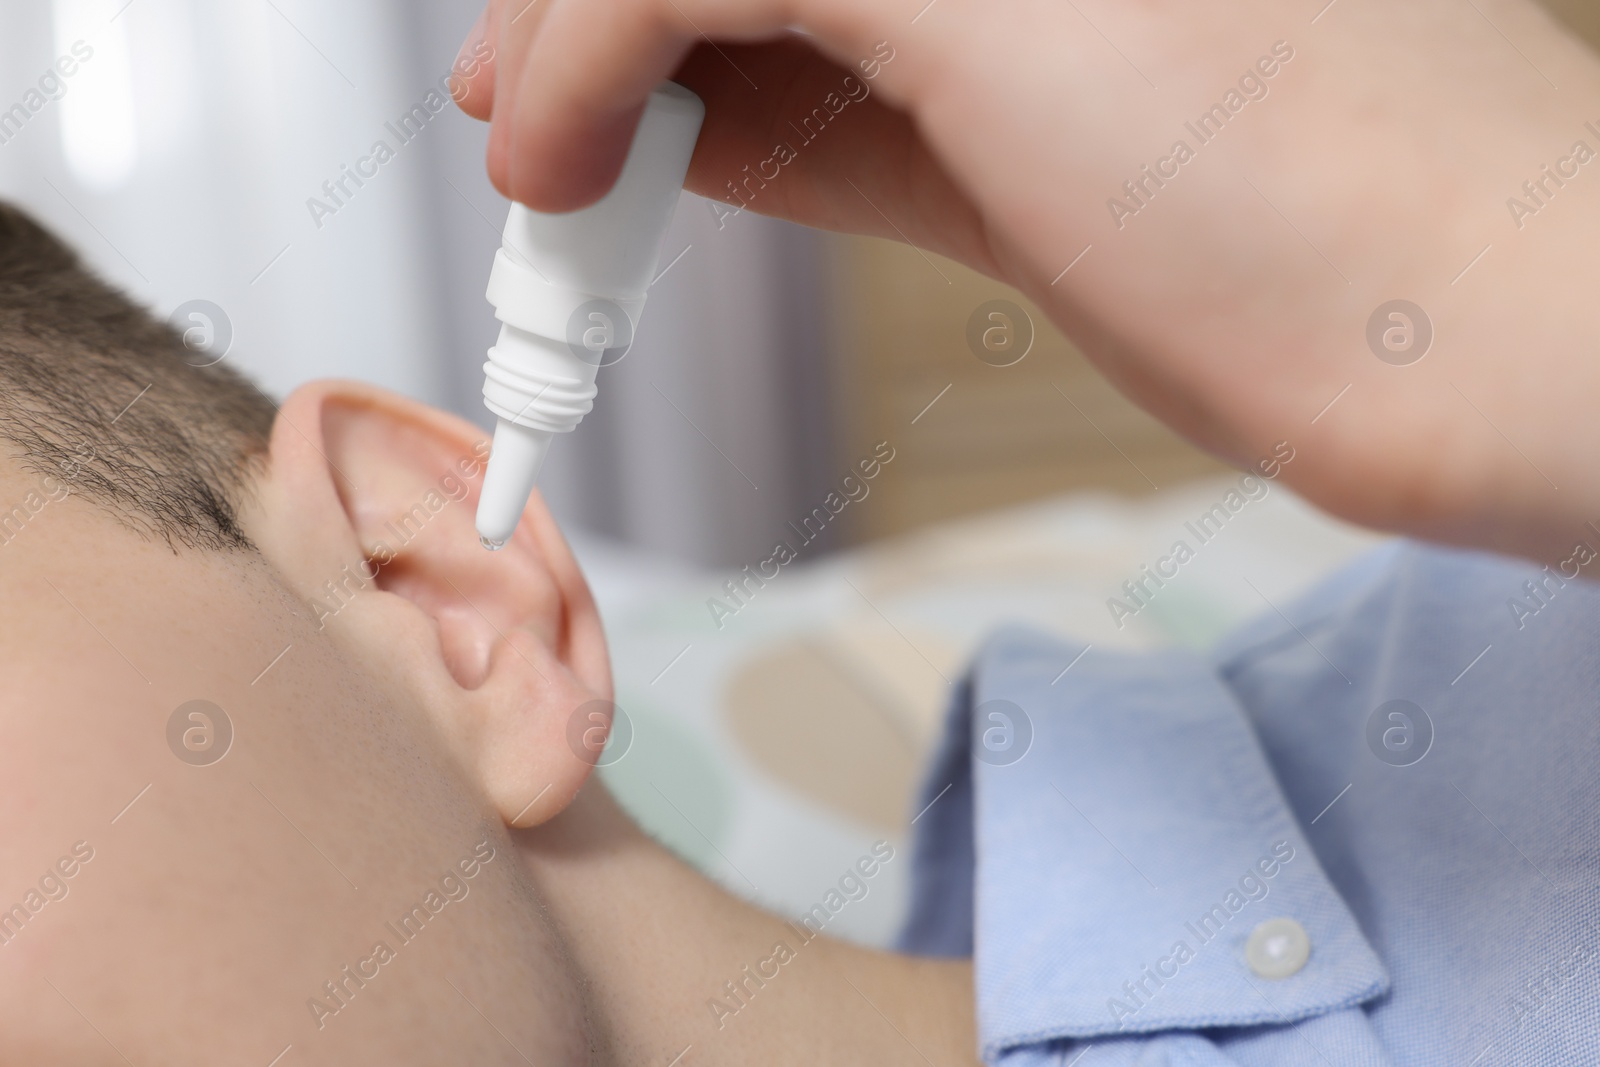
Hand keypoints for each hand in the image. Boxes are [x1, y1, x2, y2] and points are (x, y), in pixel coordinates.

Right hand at [455, 0, 1599, 564]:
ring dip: (653, 99)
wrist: (1468, 351)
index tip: (532, 110)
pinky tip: (671, 181)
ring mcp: (1002, 48)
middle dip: (601, 31)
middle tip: (525, 138)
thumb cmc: (1309, 175)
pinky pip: (839, 133)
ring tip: (566, 185)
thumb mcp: (990, 1)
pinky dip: (740, 155)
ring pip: (775, 39)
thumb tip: (617, 20)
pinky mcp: (1018, 162)